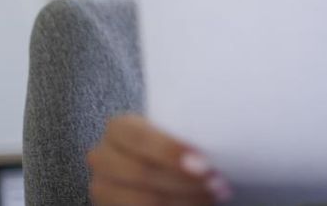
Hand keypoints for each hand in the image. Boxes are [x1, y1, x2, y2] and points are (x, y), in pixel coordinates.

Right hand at [87, 114, 230, 204]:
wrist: (152, 162)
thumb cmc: (171, 142)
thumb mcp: (173, 130)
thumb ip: (186, 132)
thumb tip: (223, 139)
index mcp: (119, 128)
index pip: (141, 139)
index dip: (171, 152)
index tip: (205, 163)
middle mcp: (103, 157)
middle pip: (143, 173)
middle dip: (186, 181)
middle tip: (219, 184)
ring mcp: (102, 187)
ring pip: (145, 200)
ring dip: (186, 201)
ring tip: (215, 196)